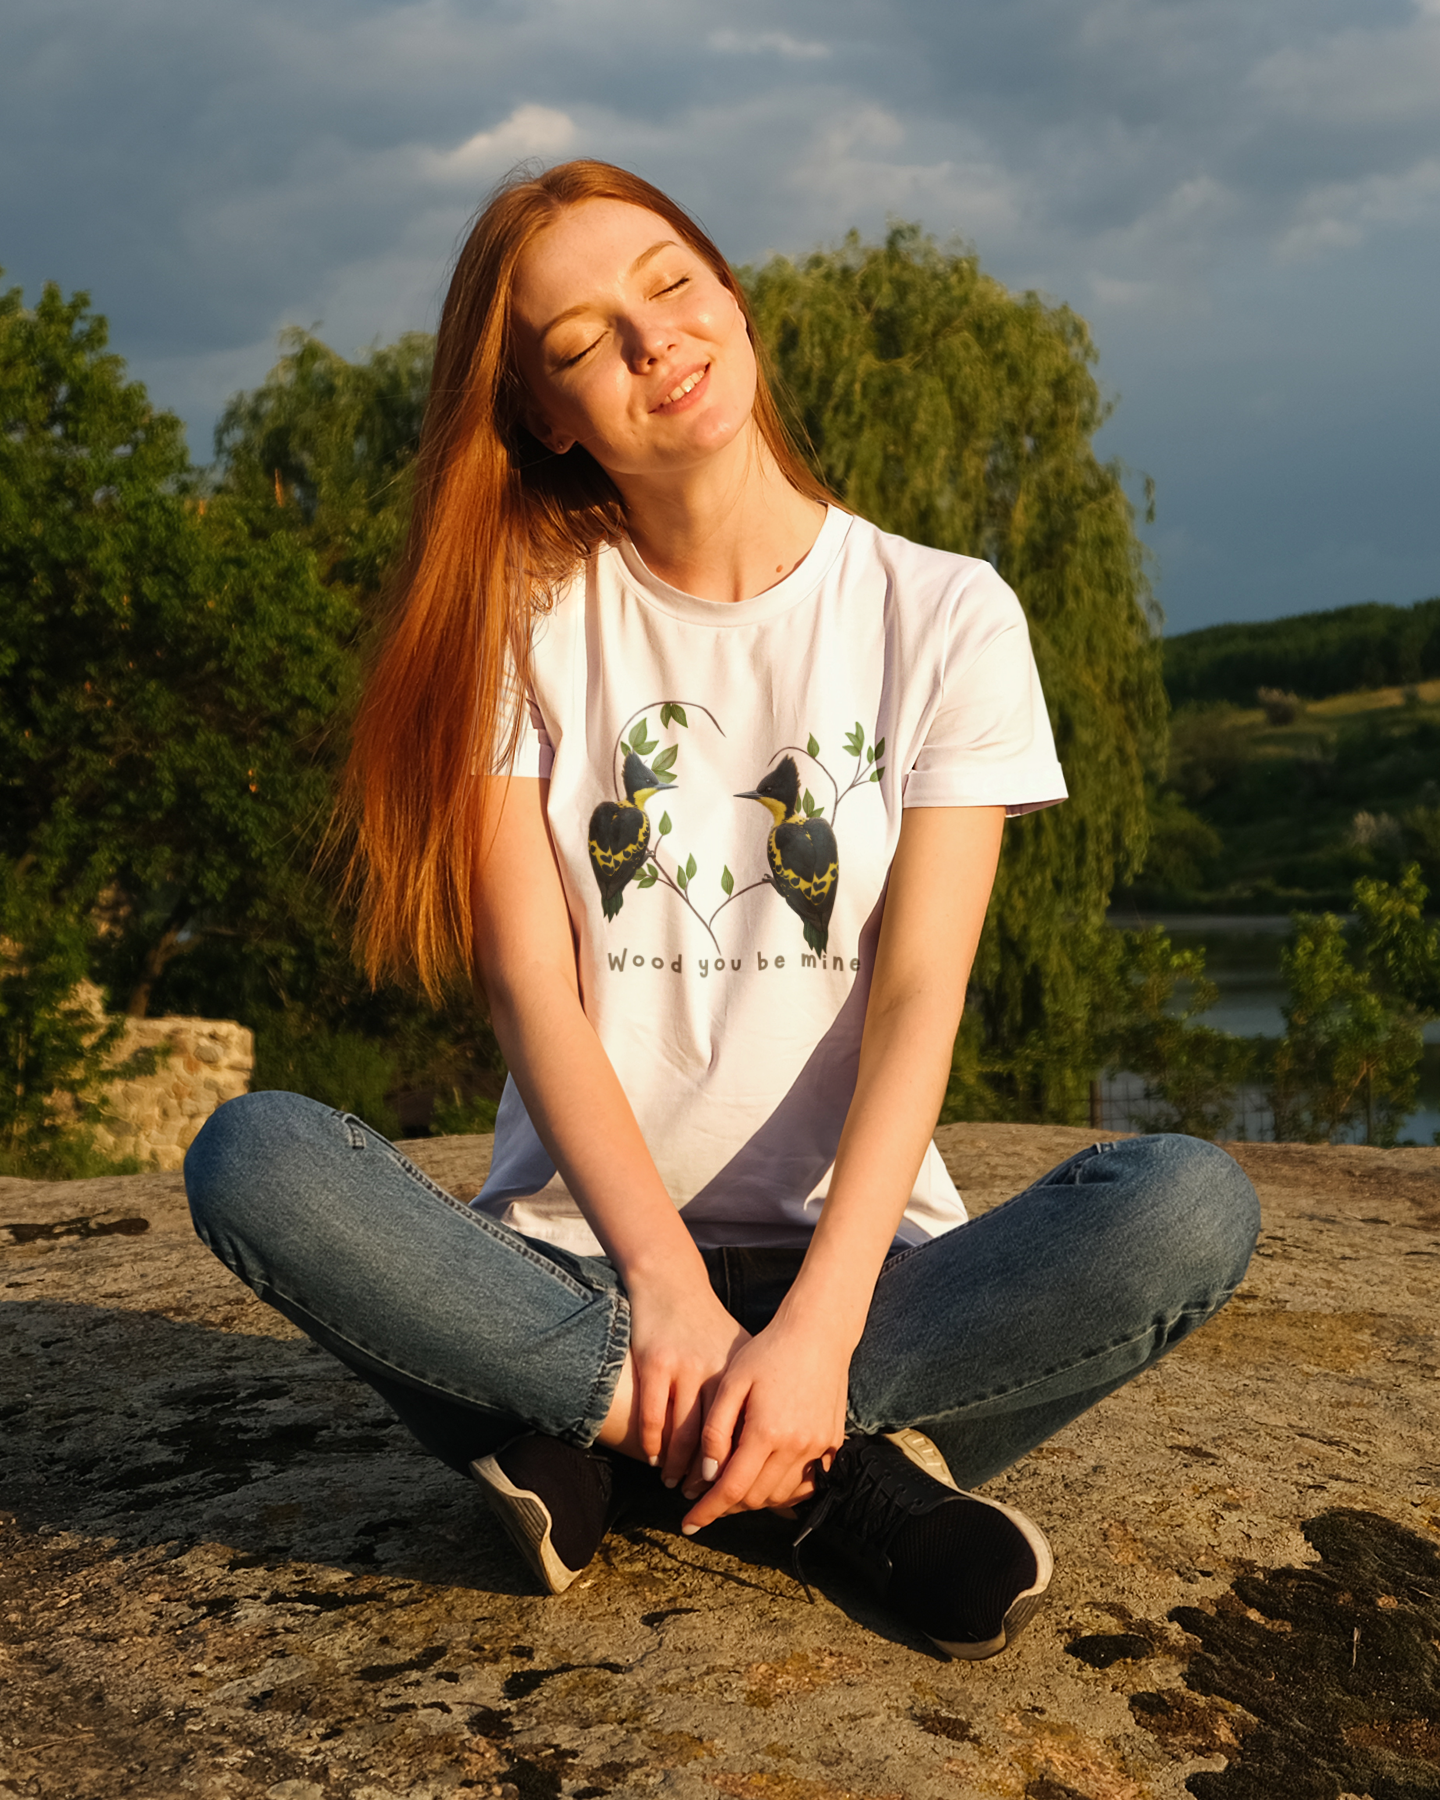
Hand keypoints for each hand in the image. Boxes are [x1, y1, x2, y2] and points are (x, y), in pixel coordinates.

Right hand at [624, 1273, 750, 1490]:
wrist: (673, 1285)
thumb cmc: (709, 1327)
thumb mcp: (740, 1357)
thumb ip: (755, 1396)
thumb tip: (773, 1443)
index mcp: (741, 1376)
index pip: (744, 1436)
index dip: (740, 1470)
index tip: (735, 1496)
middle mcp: (716, 1373)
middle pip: (714, 1442)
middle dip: (709, 1478)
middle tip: (702, 1501)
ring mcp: (684, 1368)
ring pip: (682, 1435)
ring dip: (678, 1468)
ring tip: (677, 1485)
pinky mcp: (655, 1363)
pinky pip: (652, 1417)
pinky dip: (653, 1445)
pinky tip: (655, 1459)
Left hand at [679, 1315, 851, 1532]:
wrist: (818, 1332)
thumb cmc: (768, 1351)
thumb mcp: (732, 1382)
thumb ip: (717, 1429)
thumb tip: (708, 1474)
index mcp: (766, 1431)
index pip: (731, 1488)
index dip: (707, 1510)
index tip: (688, 1524)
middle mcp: (796, 1446)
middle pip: (756, 1497)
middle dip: (727, 1506)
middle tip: (705, 1500)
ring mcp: (819, 1447)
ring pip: (781, 1495)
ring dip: (754, 1500)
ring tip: (732, 1488)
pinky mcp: (833, 1443)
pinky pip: (807, 1484)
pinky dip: (784, 1492)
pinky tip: (766, 1481)